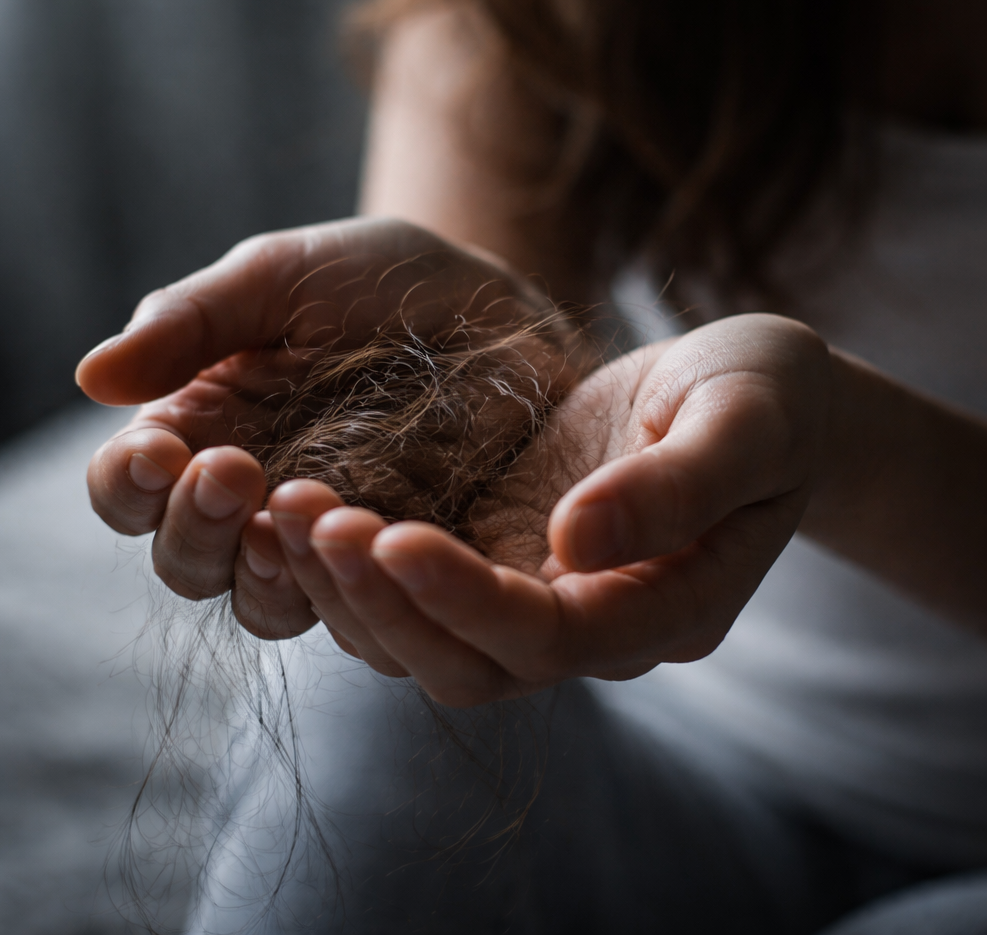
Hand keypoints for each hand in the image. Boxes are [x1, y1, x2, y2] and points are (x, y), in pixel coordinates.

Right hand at [79, 218, 564, 625]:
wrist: (498, 306)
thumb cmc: (381, 280)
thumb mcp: (284, 276)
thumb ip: (193, 321)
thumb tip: (89, 378)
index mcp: (205, 428)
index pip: (129, 487)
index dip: (127, 483)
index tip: (162, 452)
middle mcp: (252, 498)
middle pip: (187, 561)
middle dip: (193, 529)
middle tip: (233, 472)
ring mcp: (325, 537)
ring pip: (261, 602)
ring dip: (259, 575)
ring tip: (290, 520)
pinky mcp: (395, 561)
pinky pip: (355, 606)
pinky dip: (344, 590)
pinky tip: (366, 543)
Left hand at [241, 313, 830, 703]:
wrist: (750, 391)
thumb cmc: (766, 397)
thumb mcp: (742, 422)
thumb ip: (677, 487)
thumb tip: (576, 544)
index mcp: (663, 607)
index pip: (551, 640)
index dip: (466, 602)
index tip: (390, 534)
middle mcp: (593, 623)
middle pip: (471, 664)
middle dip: (384, 604)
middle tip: (310, 520)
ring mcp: (540, 593)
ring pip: (427, 641)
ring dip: (353, 589)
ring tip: (290, 509)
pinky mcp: (502, 552)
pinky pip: (416, 587)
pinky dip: (357, 563)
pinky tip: (306, 506)